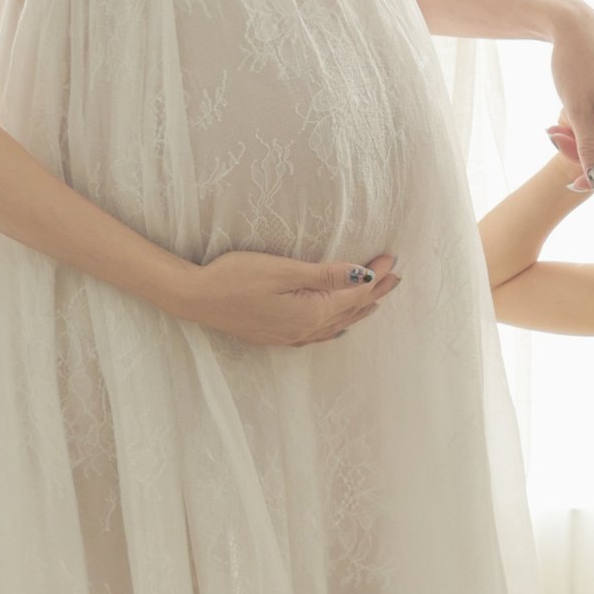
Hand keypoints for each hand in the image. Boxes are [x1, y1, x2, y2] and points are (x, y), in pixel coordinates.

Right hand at [179, 251, 400, 346]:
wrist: (197, 298)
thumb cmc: (236, 277)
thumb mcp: (284, 270)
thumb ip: (325, 275)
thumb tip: (363, 276)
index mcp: (311, 312)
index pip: (355, 293)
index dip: (376, 276)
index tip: (392, 258)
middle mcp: (305, 330)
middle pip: (350, 311)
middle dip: (375, 293)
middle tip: (395, 276)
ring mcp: (291, 336)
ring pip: (337, 324)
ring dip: (359, 310)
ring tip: (376, 299)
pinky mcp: (277, 336)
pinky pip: (319, 334)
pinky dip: (336, 326)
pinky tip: (338, 326)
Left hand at [546, 0, 593, 187]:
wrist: (578, 26)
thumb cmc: (574, 65)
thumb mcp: (576, 111)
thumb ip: (589, 150)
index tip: (568, 180)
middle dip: (584, 153)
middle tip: (552, 135)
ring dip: (586, 140)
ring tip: (556, 124)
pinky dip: (592, 127)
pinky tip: (571, 112)